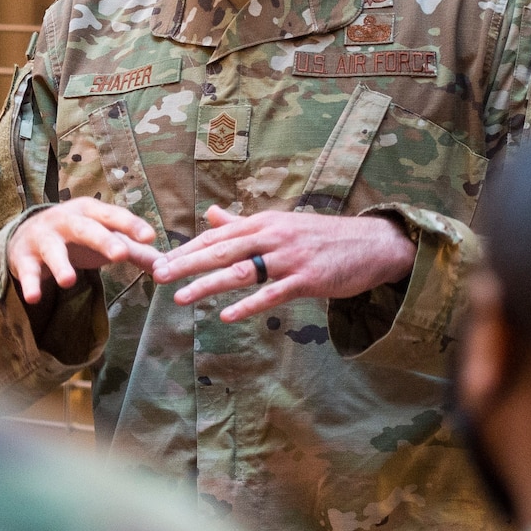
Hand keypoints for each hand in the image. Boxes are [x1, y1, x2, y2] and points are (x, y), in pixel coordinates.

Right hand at [8, 198, 159, 305]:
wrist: (28, 236)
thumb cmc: (77, 237)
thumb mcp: (105, 238)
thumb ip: (135, 251)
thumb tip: (166, 266)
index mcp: (90, 212)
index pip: (113, 216)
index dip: (131, 225)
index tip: (150, 237)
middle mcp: (66, 220)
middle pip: (86, 228)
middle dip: (102, 240)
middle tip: (120, 254)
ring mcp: (44, 237)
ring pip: (53, 249)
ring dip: (60, 264)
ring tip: (69, 281)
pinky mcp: (24, 257)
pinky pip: (28, 271)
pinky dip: (30, 284)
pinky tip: (34, 298)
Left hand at [152, 206, 415, 322]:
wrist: (372, 245)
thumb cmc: (323, 237)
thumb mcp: (281, 224)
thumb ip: (243, 222)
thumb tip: (211, 214)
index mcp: (264, 222)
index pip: (217, 234)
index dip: (187, 248)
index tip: (160, 261)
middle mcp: (273, 236)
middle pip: (222, 249)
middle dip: (187, 263)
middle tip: (158, 275)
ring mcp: (290, 258)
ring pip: (242, 271)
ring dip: (208, 284)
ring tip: (181, 297)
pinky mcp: (307, 280)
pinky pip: (272, 294)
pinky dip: (249, 304)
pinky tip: (227, 315)